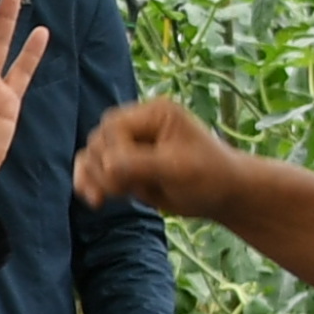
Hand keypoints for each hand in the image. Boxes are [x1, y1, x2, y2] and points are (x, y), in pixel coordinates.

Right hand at [72, 94, 234, 215]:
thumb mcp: (177, 169)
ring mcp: (130, 145)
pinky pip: (95, 168)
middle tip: (121, 191)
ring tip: (102, 199)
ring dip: (94, 176)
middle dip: (103, 166)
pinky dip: (90, 181)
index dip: (115, 154)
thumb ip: (140, 164)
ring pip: (94, 153)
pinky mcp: (126, 165)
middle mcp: (139, 124)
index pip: (115, 127)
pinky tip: (94, 199)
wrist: (223, 196)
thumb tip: (106, 165)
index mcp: (153, 114)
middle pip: (100, 138)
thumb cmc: (208, 177)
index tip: (127, 181)